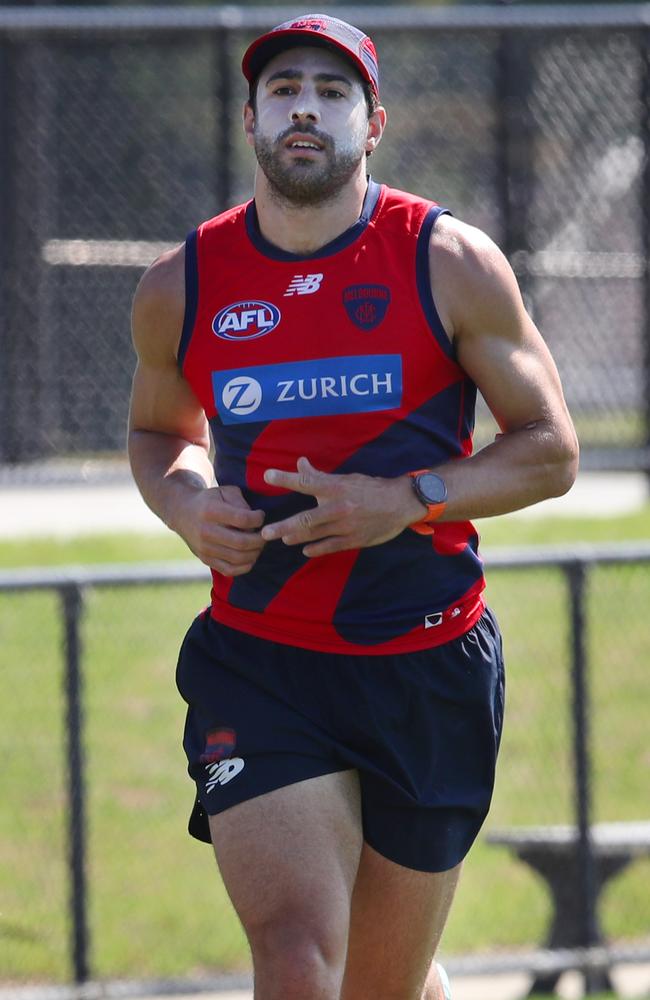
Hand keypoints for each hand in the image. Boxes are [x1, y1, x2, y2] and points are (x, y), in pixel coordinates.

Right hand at [178, 484, 264, 575]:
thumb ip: (241, 502)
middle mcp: (206, 531)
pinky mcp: (205, 559)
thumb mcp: (224, 491)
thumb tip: (255, 520)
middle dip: (260, 540)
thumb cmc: (210, 500)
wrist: (183, 513)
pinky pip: (230, 570)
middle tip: (266, 534)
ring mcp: (204, 548)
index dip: (258, 519)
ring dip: (255, 553)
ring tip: (259, 545)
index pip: (243, 519)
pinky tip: (251, 557)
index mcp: (211, 510)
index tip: (261, 516)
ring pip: (238, 558)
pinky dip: (245, 566)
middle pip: (242, 542)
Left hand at [260, 457, 421, 556]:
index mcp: (336, 487)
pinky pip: (330, 546)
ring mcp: (346, 526)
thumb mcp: (346, 478)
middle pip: (306, 518)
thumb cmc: (370, 488)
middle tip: (265, 532)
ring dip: (295, 537)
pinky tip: (305, 550)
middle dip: (283, 526)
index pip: (306, 481)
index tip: (267, 476)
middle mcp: (339, 507)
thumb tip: (299, 462)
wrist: (400, 503)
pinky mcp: (353, 540)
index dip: (286, 478)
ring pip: (315, 534)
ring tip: (282, 538)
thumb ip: (320, 474)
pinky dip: (316, 549)